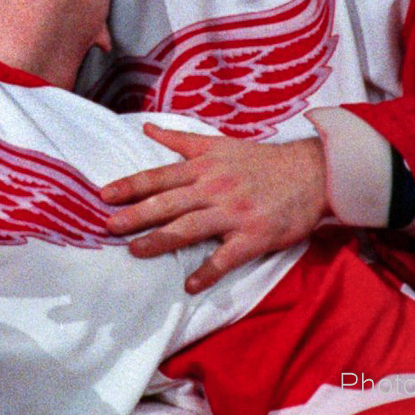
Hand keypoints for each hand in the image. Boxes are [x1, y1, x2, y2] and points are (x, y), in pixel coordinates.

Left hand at [101, 126, 327, 292]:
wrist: (310, 174)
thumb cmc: (260, 160)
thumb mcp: (218, 143)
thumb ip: (180, 140)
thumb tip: (147, 129)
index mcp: (204, 166)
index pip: (159, 176)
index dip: (130, 186)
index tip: (104, 195)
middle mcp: (214, 188)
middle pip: (168, 202)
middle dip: (136, 215)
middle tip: (108, 226)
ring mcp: (234, 212)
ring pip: (190, 228)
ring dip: (161, 241)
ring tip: (136, 251)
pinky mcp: (254, 236)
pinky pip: (226, 257)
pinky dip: (208, 271)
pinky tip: (190, 285)